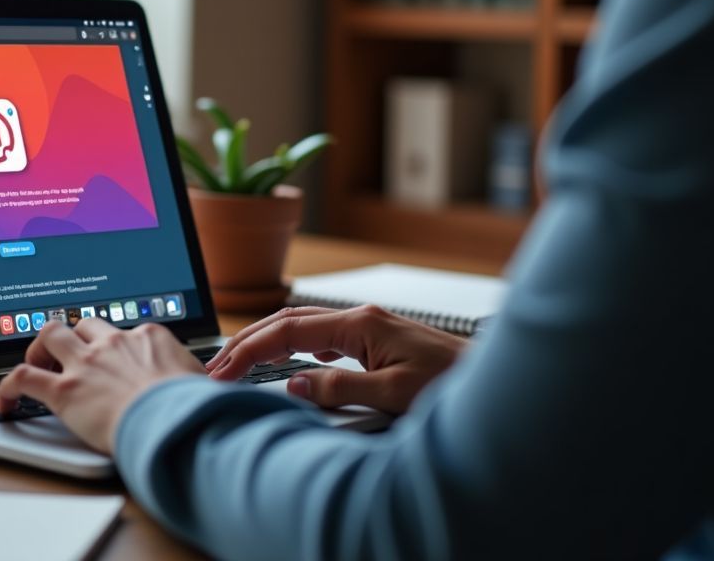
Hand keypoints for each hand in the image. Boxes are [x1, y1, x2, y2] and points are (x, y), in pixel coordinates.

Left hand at [0, 319, 203, 452]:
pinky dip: (7, 386)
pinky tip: (5, 401)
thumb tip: (201, 385)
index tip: (109, 356)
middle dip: (74, 336)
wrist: (174, 421)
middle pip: (83, 323)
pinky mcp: (64, 390)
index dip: (111, 343)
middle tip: (70, 356)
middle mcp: (113, 342)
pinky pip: (22, 378)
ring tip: (39, 365)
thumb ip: (191, 377)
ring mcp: (86, 364)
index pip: (121, 329)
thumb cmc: (192, 406)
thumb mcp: (199, 382)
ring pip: (50, 334)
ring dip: (40, 348)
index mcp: (147, 336)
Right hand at [206, 305, 467, 413]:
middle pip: (288, 321)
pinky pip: (322, 336)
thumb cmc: (455, 385)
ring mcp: (369, 326)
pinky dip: (293, 346)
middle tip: (217, 367)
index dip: (250, 349)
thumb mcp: (394, 395)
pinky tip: (290, 363)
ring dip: (268, 342)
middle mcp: (361, 318)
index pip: (288, 331)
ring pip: (303, 326)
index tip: (222, 370)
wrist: (495, 383)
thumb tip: (294, 385)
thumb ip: (340, 389)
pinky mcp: (376, 339)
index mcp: (360, 323)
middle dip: (248, 341)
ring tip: (240, 364)